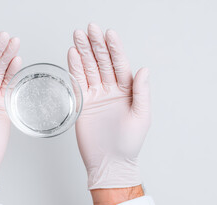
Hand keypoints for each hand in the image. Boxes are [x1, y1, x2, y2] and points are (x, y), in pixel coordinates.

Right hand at [68, 24, 149, 189]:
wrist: (110, 163)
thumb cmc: (128, 144)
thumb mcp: (141, 116)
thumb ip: (141, 92)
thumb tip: (143, 69)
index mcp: (127, 91)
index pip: (119, 64)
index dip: (114, 48)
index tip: (108, 33)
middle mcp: (110, 90)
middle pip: (102, 62)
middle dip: (95, 45)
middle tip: (88, 29)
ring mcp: (95, 96)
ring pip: (88, 69)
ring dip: (83, 52)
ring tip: (77, 36)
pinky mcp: (82, 104)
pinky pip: (78, 83)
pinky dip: (74, 69)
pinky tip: (72, 55)